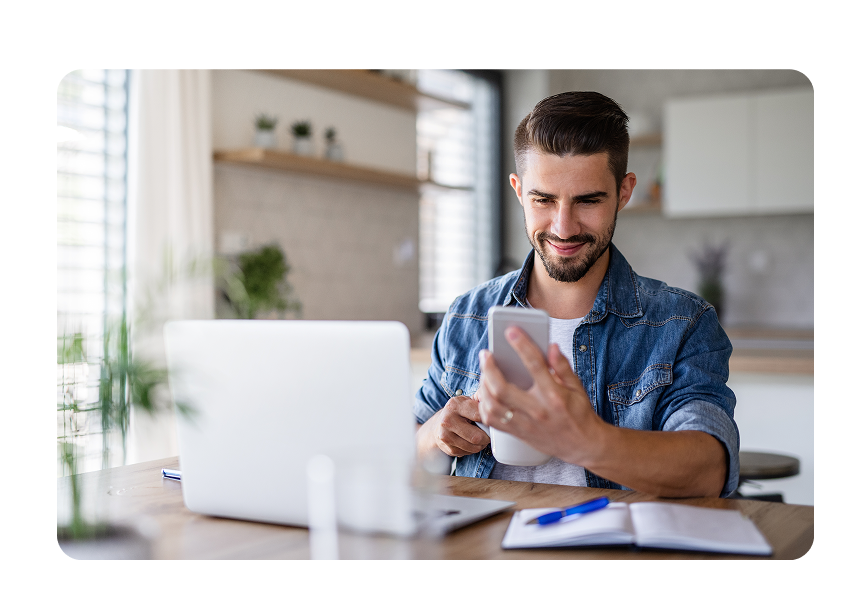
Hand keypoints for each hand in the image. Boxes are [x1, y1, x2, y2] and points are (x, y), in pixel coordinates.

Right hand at [418, 395, 489, 457]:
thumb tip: (495, 403)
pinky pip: (468, 453)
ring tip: (480, 438)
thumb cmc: (458, 412)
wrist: (438, 425)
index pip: (478, 415)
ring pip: (474, 447)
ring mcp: (446, 435)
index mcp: (454, 405)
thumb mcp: (466, 401)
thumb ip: (480, 400)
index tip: (492, 421)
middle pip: (477, 436)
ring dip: (481, 444)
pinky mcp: (448, 448)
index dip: (489, 420)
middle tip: (487, 433)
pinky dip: (473, 449)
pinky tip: (469, 442)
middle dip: (486, 437)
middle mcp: (447, 420)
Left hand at [477, 326, 605, 464]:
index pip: (535, 365)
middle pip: (503, 389)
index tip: (511, 330)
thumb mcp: (577, 387)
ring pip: (493, 406)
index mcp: (555, 396)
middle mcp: (538, 410)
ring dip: (483, 386)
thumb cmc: (580, 414)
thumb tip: (551, 346)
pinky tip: (485, 393)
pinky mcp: (519, 433)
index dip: (522, 345)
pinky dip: (484, 405)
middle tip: (486, 354)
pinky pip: (493, 421)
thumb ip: (562, 366)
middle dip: (489, 368)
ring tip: (484, 372)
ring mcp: (526, 424)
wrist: (584, 446)